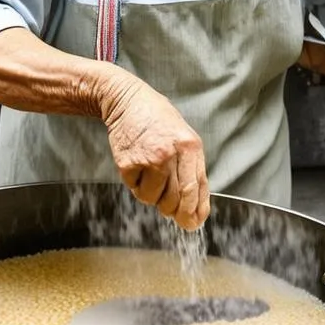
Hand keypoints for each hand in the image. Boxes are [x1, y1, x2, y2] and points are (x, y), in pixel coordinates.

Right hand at [99, 73, 209, 230]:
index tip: (192, 224)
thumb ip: (192, 168)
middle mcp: (172, 153)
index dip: (195, 212)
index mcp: (191, 147)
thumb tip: (196, 206)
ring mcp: (149, 158)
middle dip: (173, 211)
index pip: (196, 189)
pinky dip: (136, 185)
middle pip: (176, 200)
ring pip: (154, 199)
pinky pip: (135, 190)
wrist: (128, 101)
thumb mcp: (184, 138)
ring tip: (150, 175)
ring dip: (152, 196)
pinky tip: (137, 167)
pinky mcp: (128, 163)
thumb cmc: (158, 120)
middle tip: (169, 210)